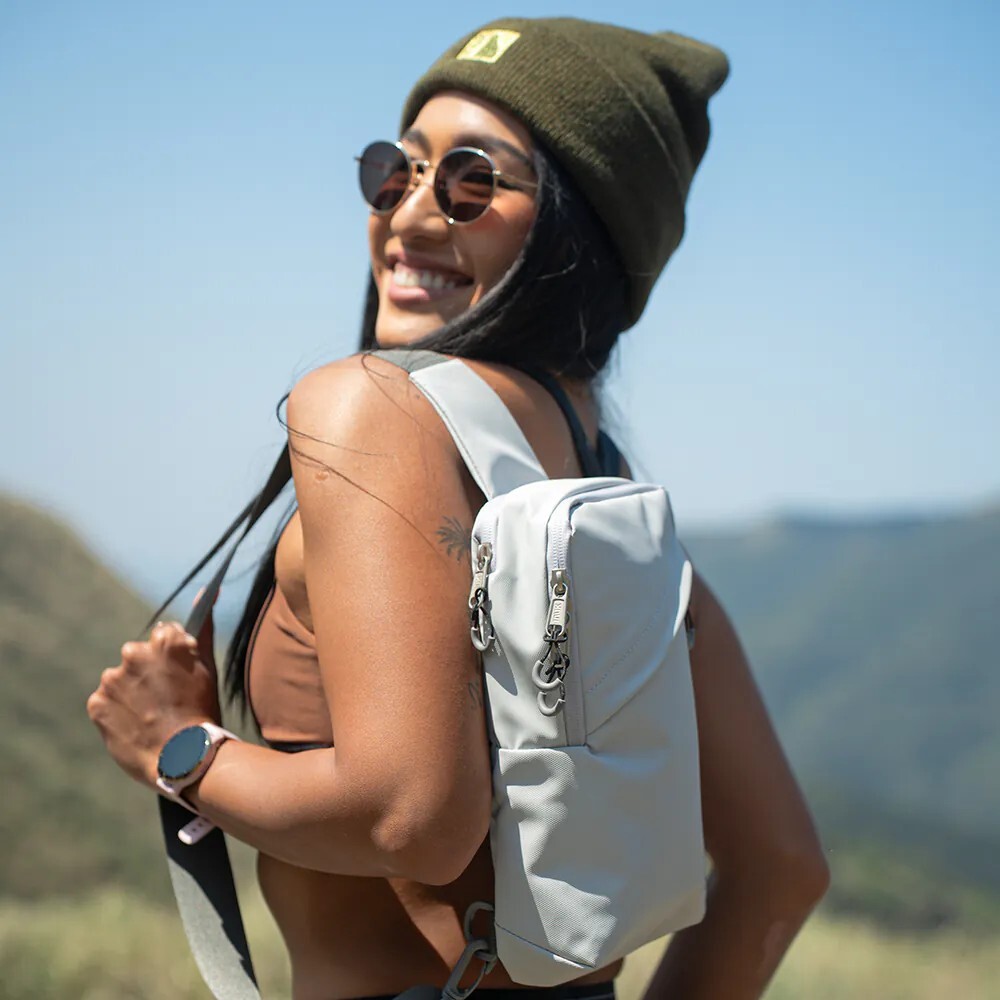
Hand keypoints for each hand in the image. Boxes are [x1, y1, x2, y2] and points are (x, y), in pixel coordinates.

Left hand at [86, 615, 221, 788]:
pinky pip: (105, 702)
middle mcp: (135, 653)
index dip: (171, 661)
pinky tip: (136, 725)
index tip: (177, 680)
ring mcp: (113, 679)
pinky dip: (116, 712)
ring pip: (121, 679)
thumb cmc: (201, 711)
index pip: (163, 637)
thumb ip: (203, 626)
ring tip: (150, 717)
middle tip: (164, 701)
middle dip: (147, 674)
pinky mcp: (96, 703)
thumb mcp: (208, 667)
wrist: (183, 758)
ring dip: (130, 693)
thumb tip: (207, 591)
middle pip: (138, 656)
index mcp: (165, 641)